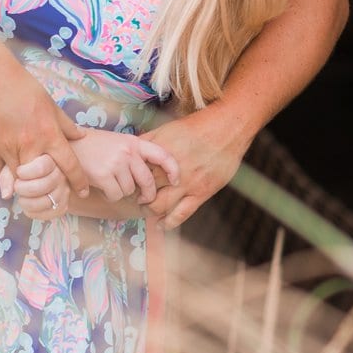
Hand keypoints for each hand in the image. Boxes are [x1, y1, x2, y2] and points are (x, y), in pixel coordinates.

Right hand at [0, 52, 93, 201]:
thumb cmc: (20, 84)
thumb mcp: (48, 101)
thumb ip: (65, 123)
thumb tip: (81, 136)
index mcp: (48, 132)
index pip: (69, 166)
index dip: (78, 182)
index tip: (81, 192)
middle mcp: (29, 144)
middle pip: (42, 180)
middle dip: (48, 188)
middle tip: (50, 188)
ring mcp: (6, 147)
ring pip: (18, 179)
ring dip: (24, 181)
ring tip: (28, 182)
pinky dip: (2, 171)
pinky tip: (5, 166)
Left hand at [3, 156, 70, 221]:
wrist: (35, 171)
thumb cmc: (22, 164)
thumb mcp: (12, 163)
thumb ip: (8, 175)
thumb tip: (6, 195)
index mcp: (49, 157)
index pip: (42, 167)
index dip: (27, 173)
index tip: (18, 172)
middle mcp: (61, 172)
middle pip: (46, 184)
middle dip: (26, 189)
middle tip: (17, 187)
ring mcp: (64, 188)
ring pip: (51, 200)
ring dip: (30, 203)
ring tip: (20, 199)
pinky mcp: (64, 202)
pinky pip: (55, 212)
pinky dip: (38, 214)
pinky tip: (27, 209)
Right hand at [71, 130, 180, 204]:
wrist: (68, 144)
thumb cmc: (93, 145)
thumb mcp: (118, 142)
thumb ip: (134, 154)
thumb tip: (151, 177)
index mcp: (134, 142)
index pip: (163, 155)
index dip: (173, 170)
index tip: (176, 181)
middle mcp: (128, 152)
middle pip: (148, 181)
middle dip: (147, 193)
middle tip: (142, 198)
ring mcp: (116, 163)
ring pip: (130, 190)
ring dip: (121, 191)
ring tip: (109, 181)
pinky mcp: (104, 175)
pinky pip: (116, 195)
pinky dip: (109, 194)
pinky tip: (100, 185)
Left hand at [139, 106, 252, 228]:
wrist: (226, 130)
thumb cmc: (197, 127)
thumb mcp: (168, 129)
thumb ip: (149, 141)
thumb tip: (133, 148)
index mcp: (160, 154)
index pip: (136, 171)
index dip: (129, 178)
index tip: (127, 181)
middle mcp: (171, 170)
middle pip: (144, 190)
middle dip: (136, 196)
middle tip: (134, 197)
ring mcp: (186, 183)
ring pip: (159, 205)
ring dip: (148, 210)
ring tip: (145, 209)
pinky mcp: (201, 193)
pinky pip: (181, 214)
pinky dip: (168, 222)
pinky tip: (161, 225)